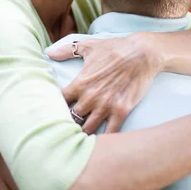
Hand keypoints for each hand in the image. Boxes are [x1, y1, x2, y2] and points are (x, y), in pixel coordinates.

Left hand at [47, 33, 161, 133]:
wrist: (141, 53)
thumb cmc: (114, 48)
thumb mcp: (88, 46)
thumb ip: (67, 50)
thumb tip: (49, 53)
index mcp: (79, 83)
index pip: (59, 102)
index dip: (56, 108)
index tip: (57, 111)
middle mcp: (90, 97)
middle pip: (71, 119)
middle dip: (69, 123)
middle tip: (68, 128)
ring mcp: (105, 106)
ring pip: (87, 129)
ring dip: (84, 133)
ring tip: (80, 138)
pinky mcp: (121, 111)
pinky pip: (110, 132)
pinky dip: (105, 139)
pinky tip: (101, 143)